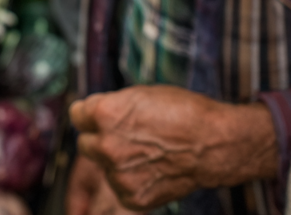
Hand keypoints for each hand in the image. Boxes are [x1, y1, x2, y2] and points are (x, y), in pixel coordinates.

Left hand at [69, 85, 278, 209]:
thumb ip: (113, 105)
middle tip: (126, 136)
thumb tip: (94, 113)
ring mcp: (118, 174)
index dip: (90, 114)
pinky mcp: (131, 196)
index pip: (77, 114)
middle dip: (100, 138)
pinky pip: (120, 186)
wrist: (213, 144)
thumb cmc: (184, 113)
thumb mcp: (142, 94)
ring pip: (104, 166)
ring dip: (117, 160)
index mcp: (105, 114)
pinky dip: (132, 179)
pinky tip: (152, 168)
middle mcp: (106, 145)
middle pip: (85, 142)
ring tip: (147, 151)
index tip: (98, 116)